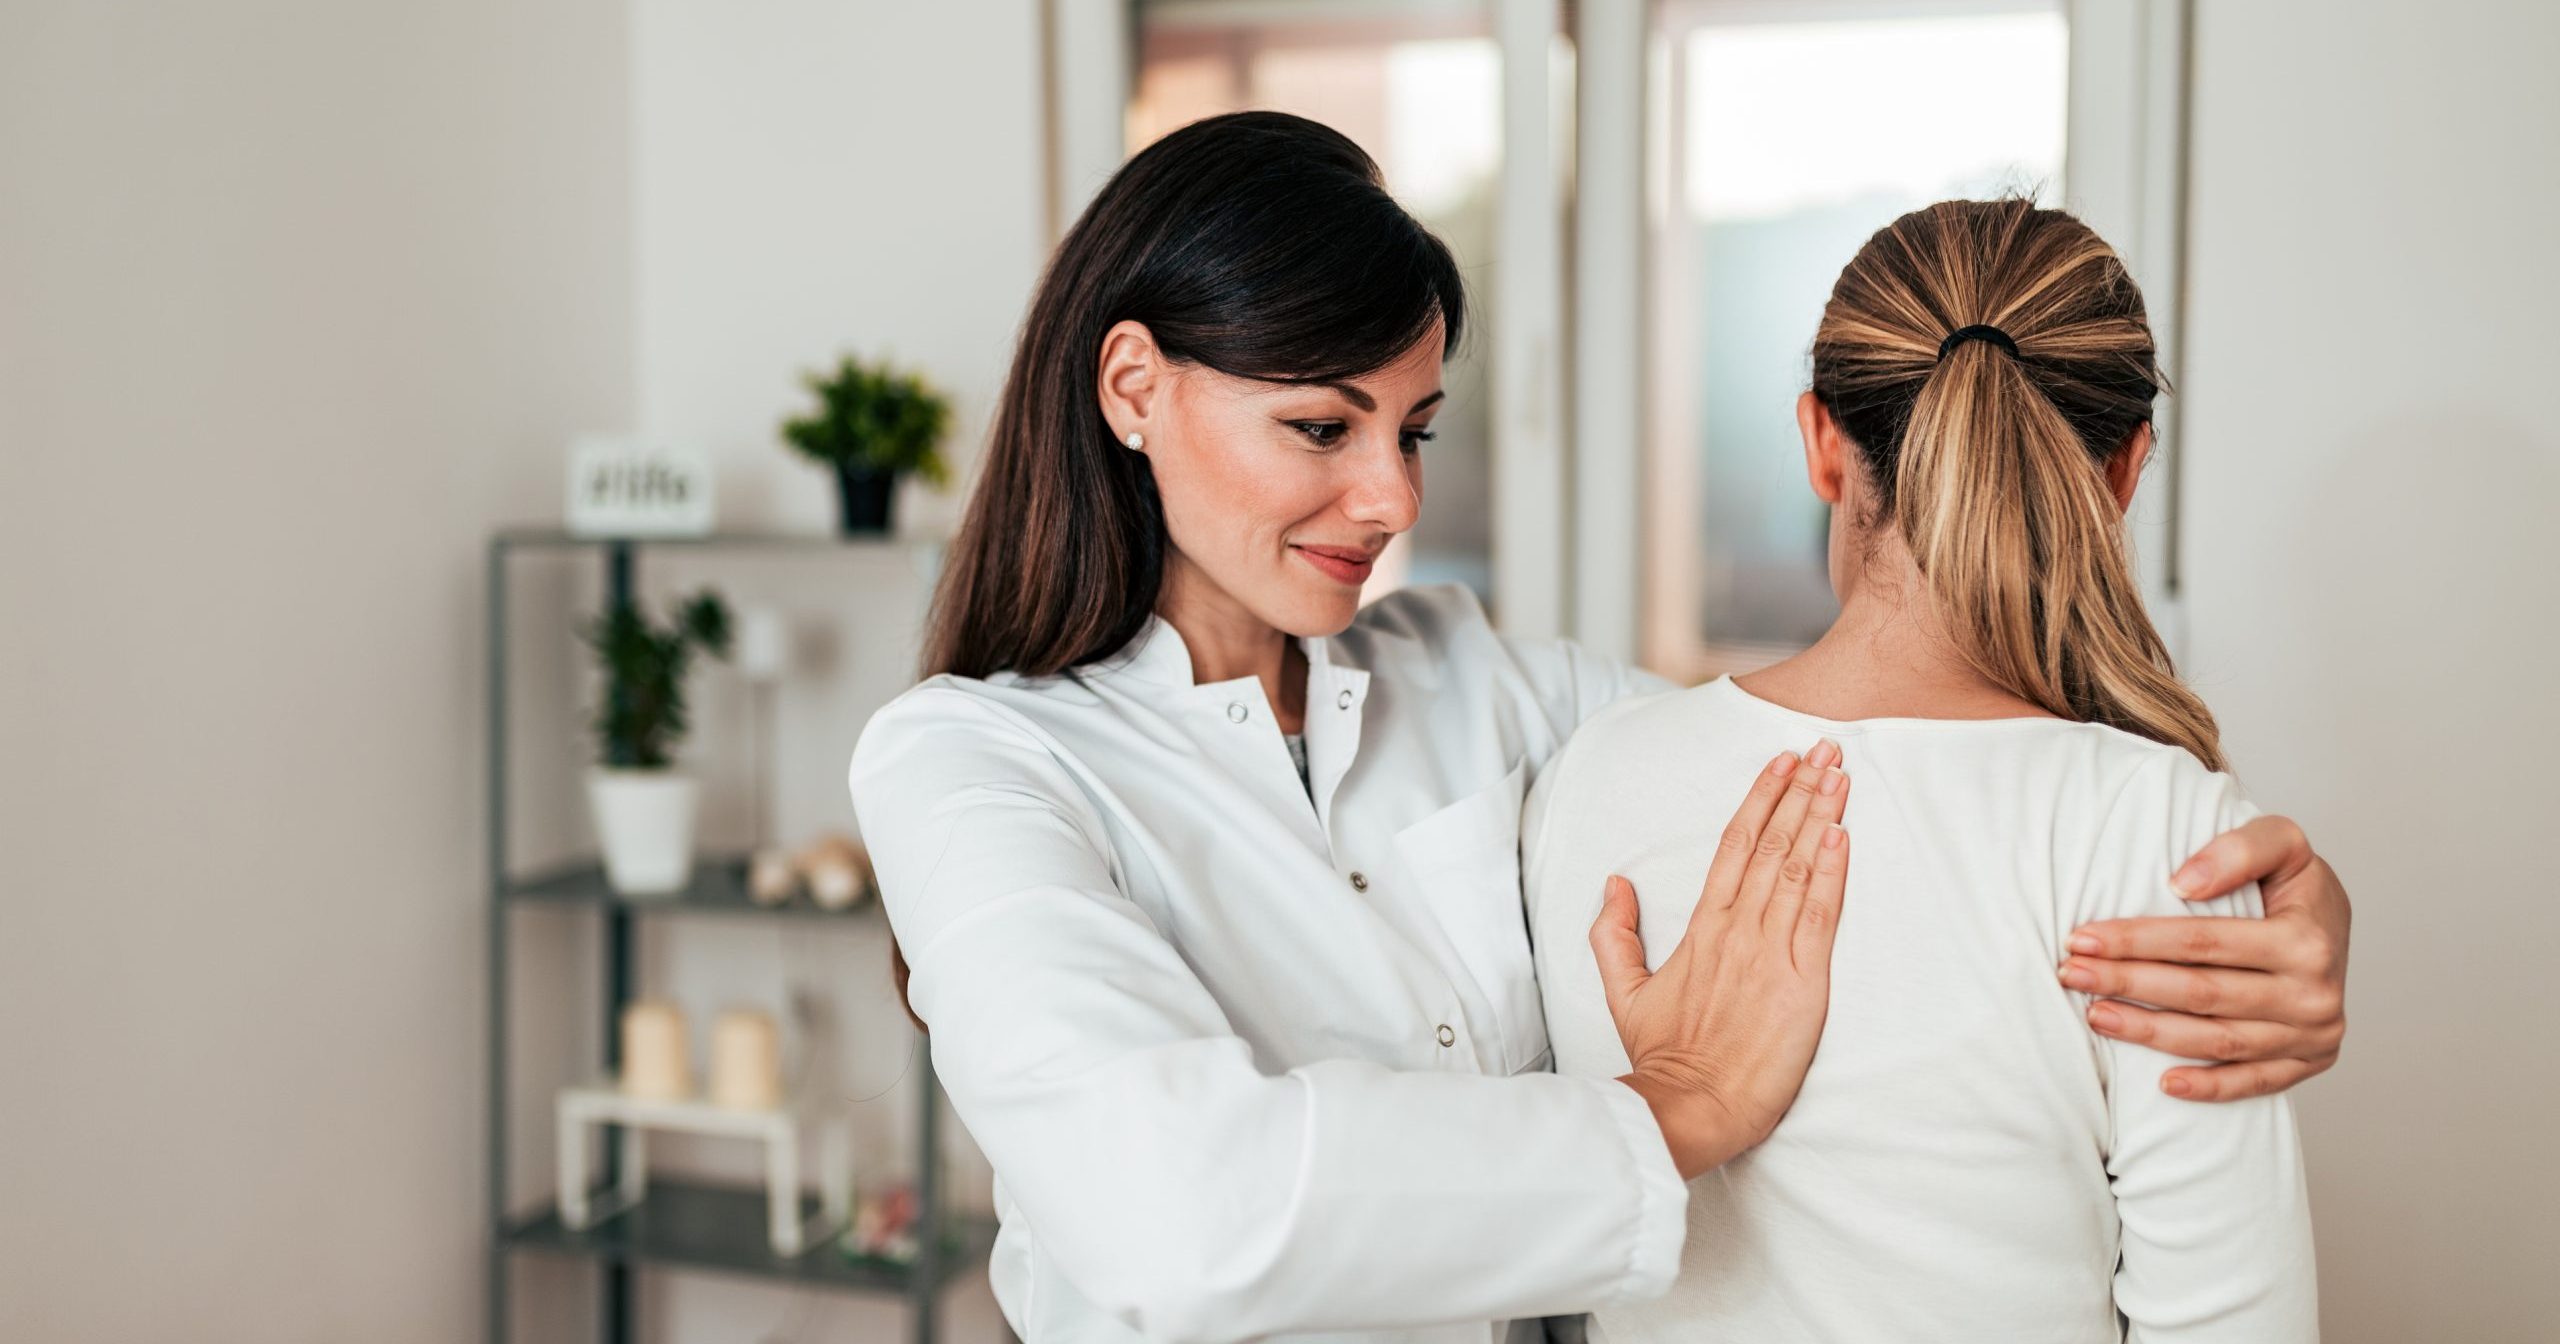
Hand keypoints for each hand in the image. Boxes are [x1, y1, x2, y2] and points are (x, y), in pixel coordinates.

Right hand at [1594, 739, 1850, 1178]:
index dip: (1760, 800)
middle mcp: (1737, 929)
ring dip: (1821, 816)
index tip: (1780, 762)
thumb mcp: (1625, 993)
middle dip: (1800, 791)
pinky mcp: (1803, 981)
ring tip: (1839, 774)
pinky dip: (1831, 870)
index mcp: (1702, 928)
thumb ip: (1614, 935)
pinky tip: (1843, 834)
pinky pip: (1819, 913)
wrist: (1693, 1105)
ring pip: (1798, 867)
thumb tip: (1615, 884)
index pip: (1734, 846)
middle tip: (1824, 748)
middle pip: (1772, 844)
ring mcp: (1771, 952)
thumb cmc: (1665, 1057)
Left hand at [2060, 814, 2348, 1100]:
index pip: (2203, 943)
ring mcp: (2314, 1034)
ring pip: (2218, 1041)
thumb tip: (2182, 884)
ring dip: (2150, 1033)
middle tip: (2071, 974)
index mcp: (2307, 940)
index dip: (2137, 940)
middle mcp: (2314, 994)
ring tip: (2094, 1015)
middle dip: (2127, 983)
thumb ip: (2239, 849)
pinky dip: (2209, 1087)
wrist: (2335, 926)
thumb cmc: (2296, 883)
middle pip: (2201, 993)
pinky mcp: (2310, 1062)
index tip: (2082, 937)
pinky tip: (2162, 1084)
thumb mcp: (2285, 843)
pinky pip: (2254, 1082)